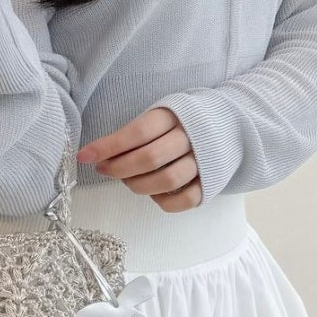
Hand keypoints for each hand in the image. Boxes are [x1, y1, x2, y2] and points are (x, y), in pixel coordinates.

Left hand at [76, 107, 201, 211]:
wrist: (232, 125)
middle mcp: (190, 137)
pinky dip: (163, 202)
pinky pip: (184, 200)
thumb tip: (98, 153)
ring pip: (166, 181)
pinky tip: (152, 194)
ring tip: (127, 180)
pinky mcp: (210, 182)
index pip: (137, 132)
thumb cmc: (183, 122)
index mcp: (174, 115)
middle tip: (104, 170)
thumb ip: (135, 132)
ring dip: (138, 186)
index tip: (85, 156)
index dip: (108, 146)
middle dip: (119, 169)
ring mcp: (202, 162)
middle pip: (149, 159)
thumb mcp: (161, 115)